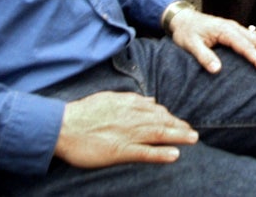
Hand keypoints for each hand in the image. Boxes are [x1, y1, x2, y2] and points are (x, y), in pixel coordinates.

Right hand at [54, 91, 197, 167]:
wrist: (63, 126)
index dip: (170, 117)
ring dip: (178, 137)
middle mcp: (132, 118)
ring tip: (193, 139)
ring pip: (159, 134)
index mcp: (128, 104)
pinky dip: (161, 154)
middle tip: (193, 133)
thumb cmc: (83, 113)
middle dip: (179, 126)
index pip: (156, 111)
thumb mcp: (109, 98)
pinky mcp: (120, 151)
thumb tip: (151, 100)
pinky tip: (174, 155)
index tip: (179, 122)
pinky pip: (145, 153)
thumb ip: (131, 100)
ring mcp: (127, 134)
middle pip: (162, 122)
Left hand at [168, 8, 255, 74]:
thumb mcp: (190, 45)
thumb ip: (204, 56)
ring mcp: (234, 28)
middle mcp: (233, 28)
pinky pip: (253, 35)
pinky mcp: (233, 31)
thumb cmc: (186, 31)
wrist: (181, 19)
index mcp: (225, 31)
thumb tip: (216, 69)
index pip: (245, 46)